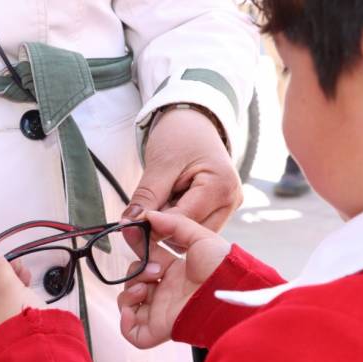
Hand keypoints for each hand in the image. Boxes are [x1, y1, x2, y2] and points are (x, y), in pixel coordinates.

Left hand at [0, 252, 44, 361]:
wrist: (47, 359)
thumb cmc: (23, 332)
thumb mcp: (8, 289)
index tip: (4, 263)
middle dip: (8, 283)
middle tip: (20, 271)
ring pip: (4, 311)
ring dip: (17, 294)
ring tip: (29, 283)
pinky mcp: (16, 349)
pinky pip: (15, 323)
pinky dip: (23, 310)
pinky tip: (34, 301)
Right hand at [117, 211, 230, 348]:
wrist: (231, 294)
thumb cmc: (224, 268)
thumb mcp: (200, 237)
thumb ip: (174, 224)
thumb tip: (149, 216)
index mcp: (177, 272)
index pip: (147, 259)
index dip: (138, 247)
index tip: (130, 233)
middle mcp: (167, 292)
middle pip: (136, 281)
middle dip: (136, 271)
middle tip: (154, 270)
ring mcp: (162, 311)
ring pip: (130, 304)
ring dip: (129, 292)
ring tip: (145, 287)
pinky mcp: (160, 329)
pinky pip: (133, 332)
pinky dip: (126, 320)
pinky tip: (135, 305)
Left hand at [123, 107, 241, 232]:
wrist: (194, 124)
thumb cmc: (180, 136)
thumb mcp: (160, 165)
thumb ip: (147, 197)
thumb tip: (130, 225)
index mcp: (222, 186)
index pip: (185, 220)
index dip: (156, 225)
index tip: (131, 224)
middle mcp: (231, 201)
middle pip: (191, 233)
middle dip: (164, 227)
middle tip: (145, 208)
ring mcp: (228, 208)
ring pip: (191, 235)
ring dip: (170, 226)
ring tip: (162, 199)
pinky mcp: (220, 211)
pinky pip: (193, 228)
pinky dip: (177, 221)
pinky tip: (170, 203)